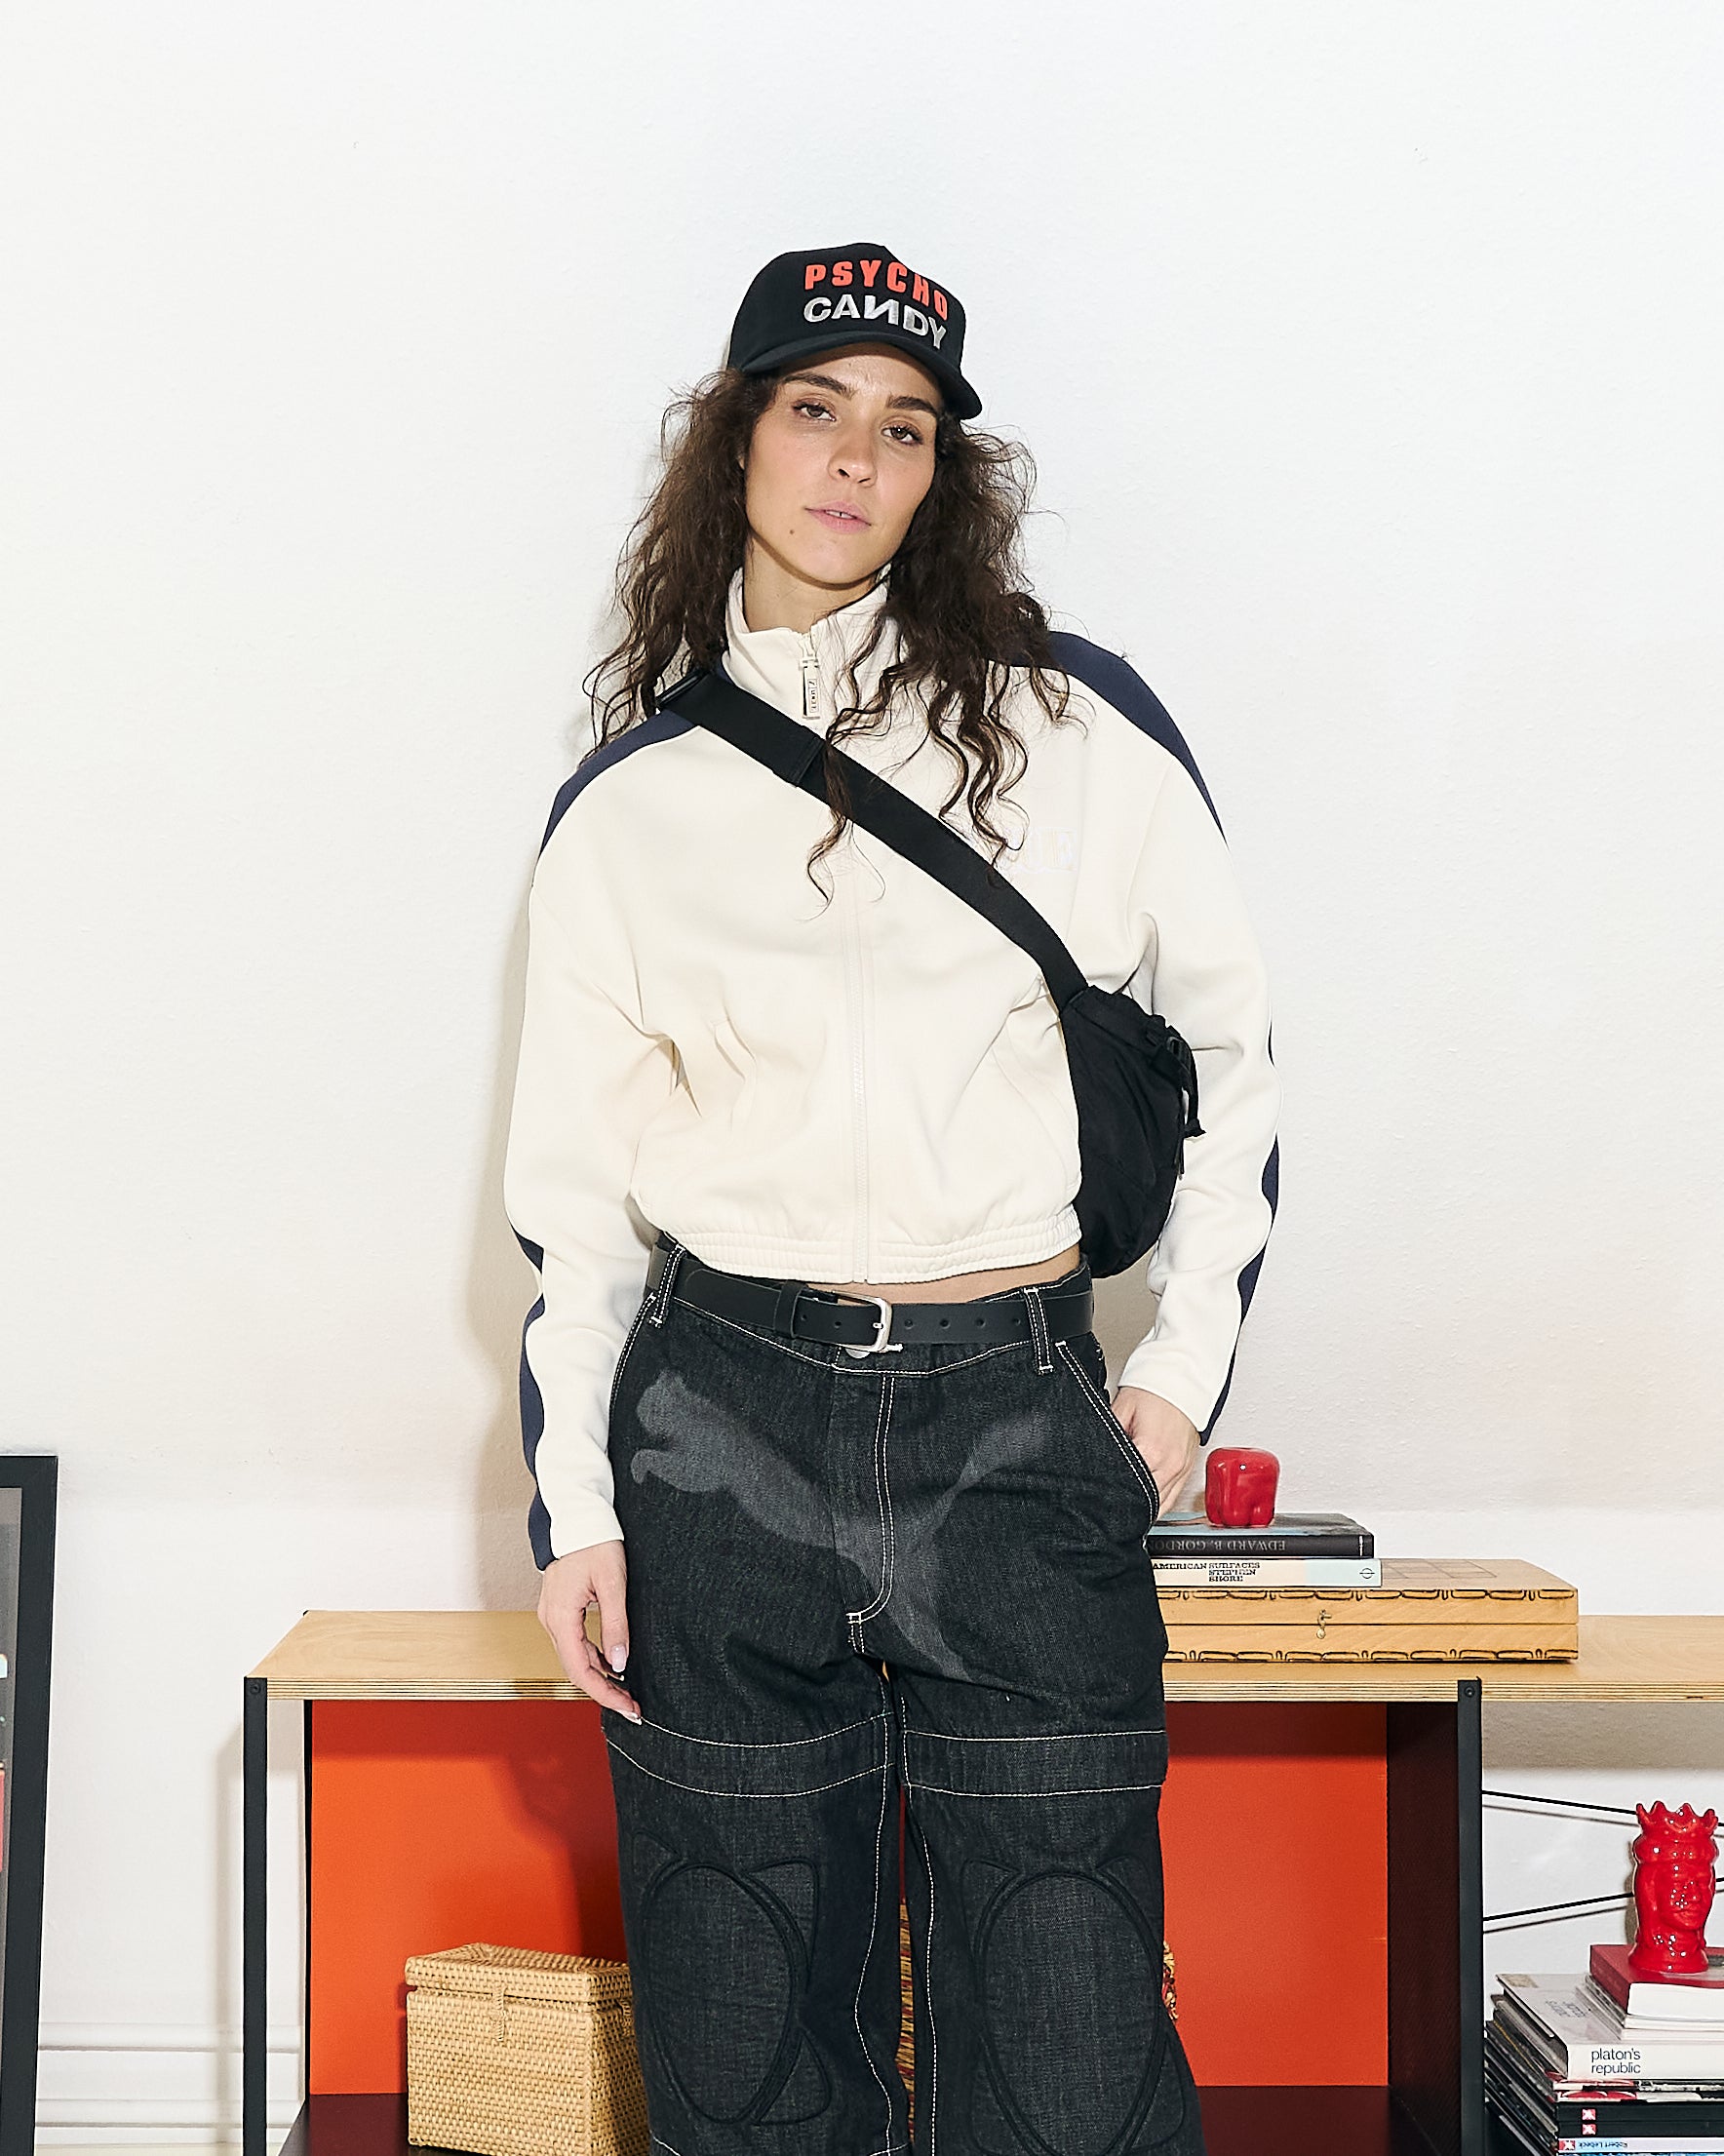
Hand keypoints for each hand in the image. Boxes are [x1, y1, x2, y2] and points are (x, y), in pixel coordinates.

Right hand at [537, 1541, 641, 1721]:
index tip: (627, 1708)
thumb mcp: (612, 1583)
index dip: (604, 1694)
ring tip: (626, 1690)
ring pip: (574, 1657)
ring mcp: (553, 1614)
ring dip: (599, 1676)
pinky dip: (592, 1658)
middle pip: (575, 1669)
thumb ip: (616, 1624)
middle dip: (604, 1691)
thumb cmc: (595, 1542)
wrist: (578, 1515)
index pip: (580, 1671)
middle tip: (632, 1706)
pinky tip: (612, 1664)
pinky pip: (574, 1642)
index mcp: (561, 1617)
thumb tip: (620, 1663)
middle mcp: (551, 1620)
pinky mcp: (560, 1608)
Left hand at [1111, 1387, 1200, 1514]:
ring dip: (1144, 1507)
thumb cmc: (1154, 1389)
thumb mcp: (1121, 1408)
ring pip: (1161, 1505)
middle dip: (1127, 1505)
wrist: (1182, 1379)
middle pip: (1146, 1502)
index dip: (1111, 1493)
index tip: (1099, 1497)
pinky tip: (1146, 1502)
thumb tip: (1096, 1455)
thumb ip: (1108, 1434)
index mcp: (1151, 1451)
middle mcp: (1170, 1464)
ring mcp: (1182, 1469)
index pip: (1128, 1486)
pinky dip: (1159, 1503)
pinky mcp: (1188, 1468)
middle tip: (1108, 1507)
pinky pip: (1173, 1497)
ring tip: (1125, 1508)